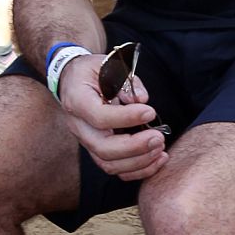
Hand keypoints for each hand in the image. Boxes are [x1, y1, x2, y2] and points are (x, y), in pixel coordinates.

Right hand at [57, 53, 168, 181]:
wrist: (74, 80)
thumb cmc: (92, 72)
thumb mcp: (108, 65)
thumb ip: (126, 81)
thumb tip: (141, 99)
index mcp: (77, 101)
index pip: (99, 117)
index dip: (127, 118)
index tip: (150, 112)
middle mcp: (78, 126)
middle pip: (103, 148)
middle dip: (135, 147)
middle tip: (159, 137)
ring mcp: (86, 141)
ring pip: (109, 164)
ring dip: (139, 162)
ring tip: (161, 149)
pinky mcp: (97, 150)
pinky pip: (115, 168)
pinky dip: (138, 170)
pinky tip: (157, 159)